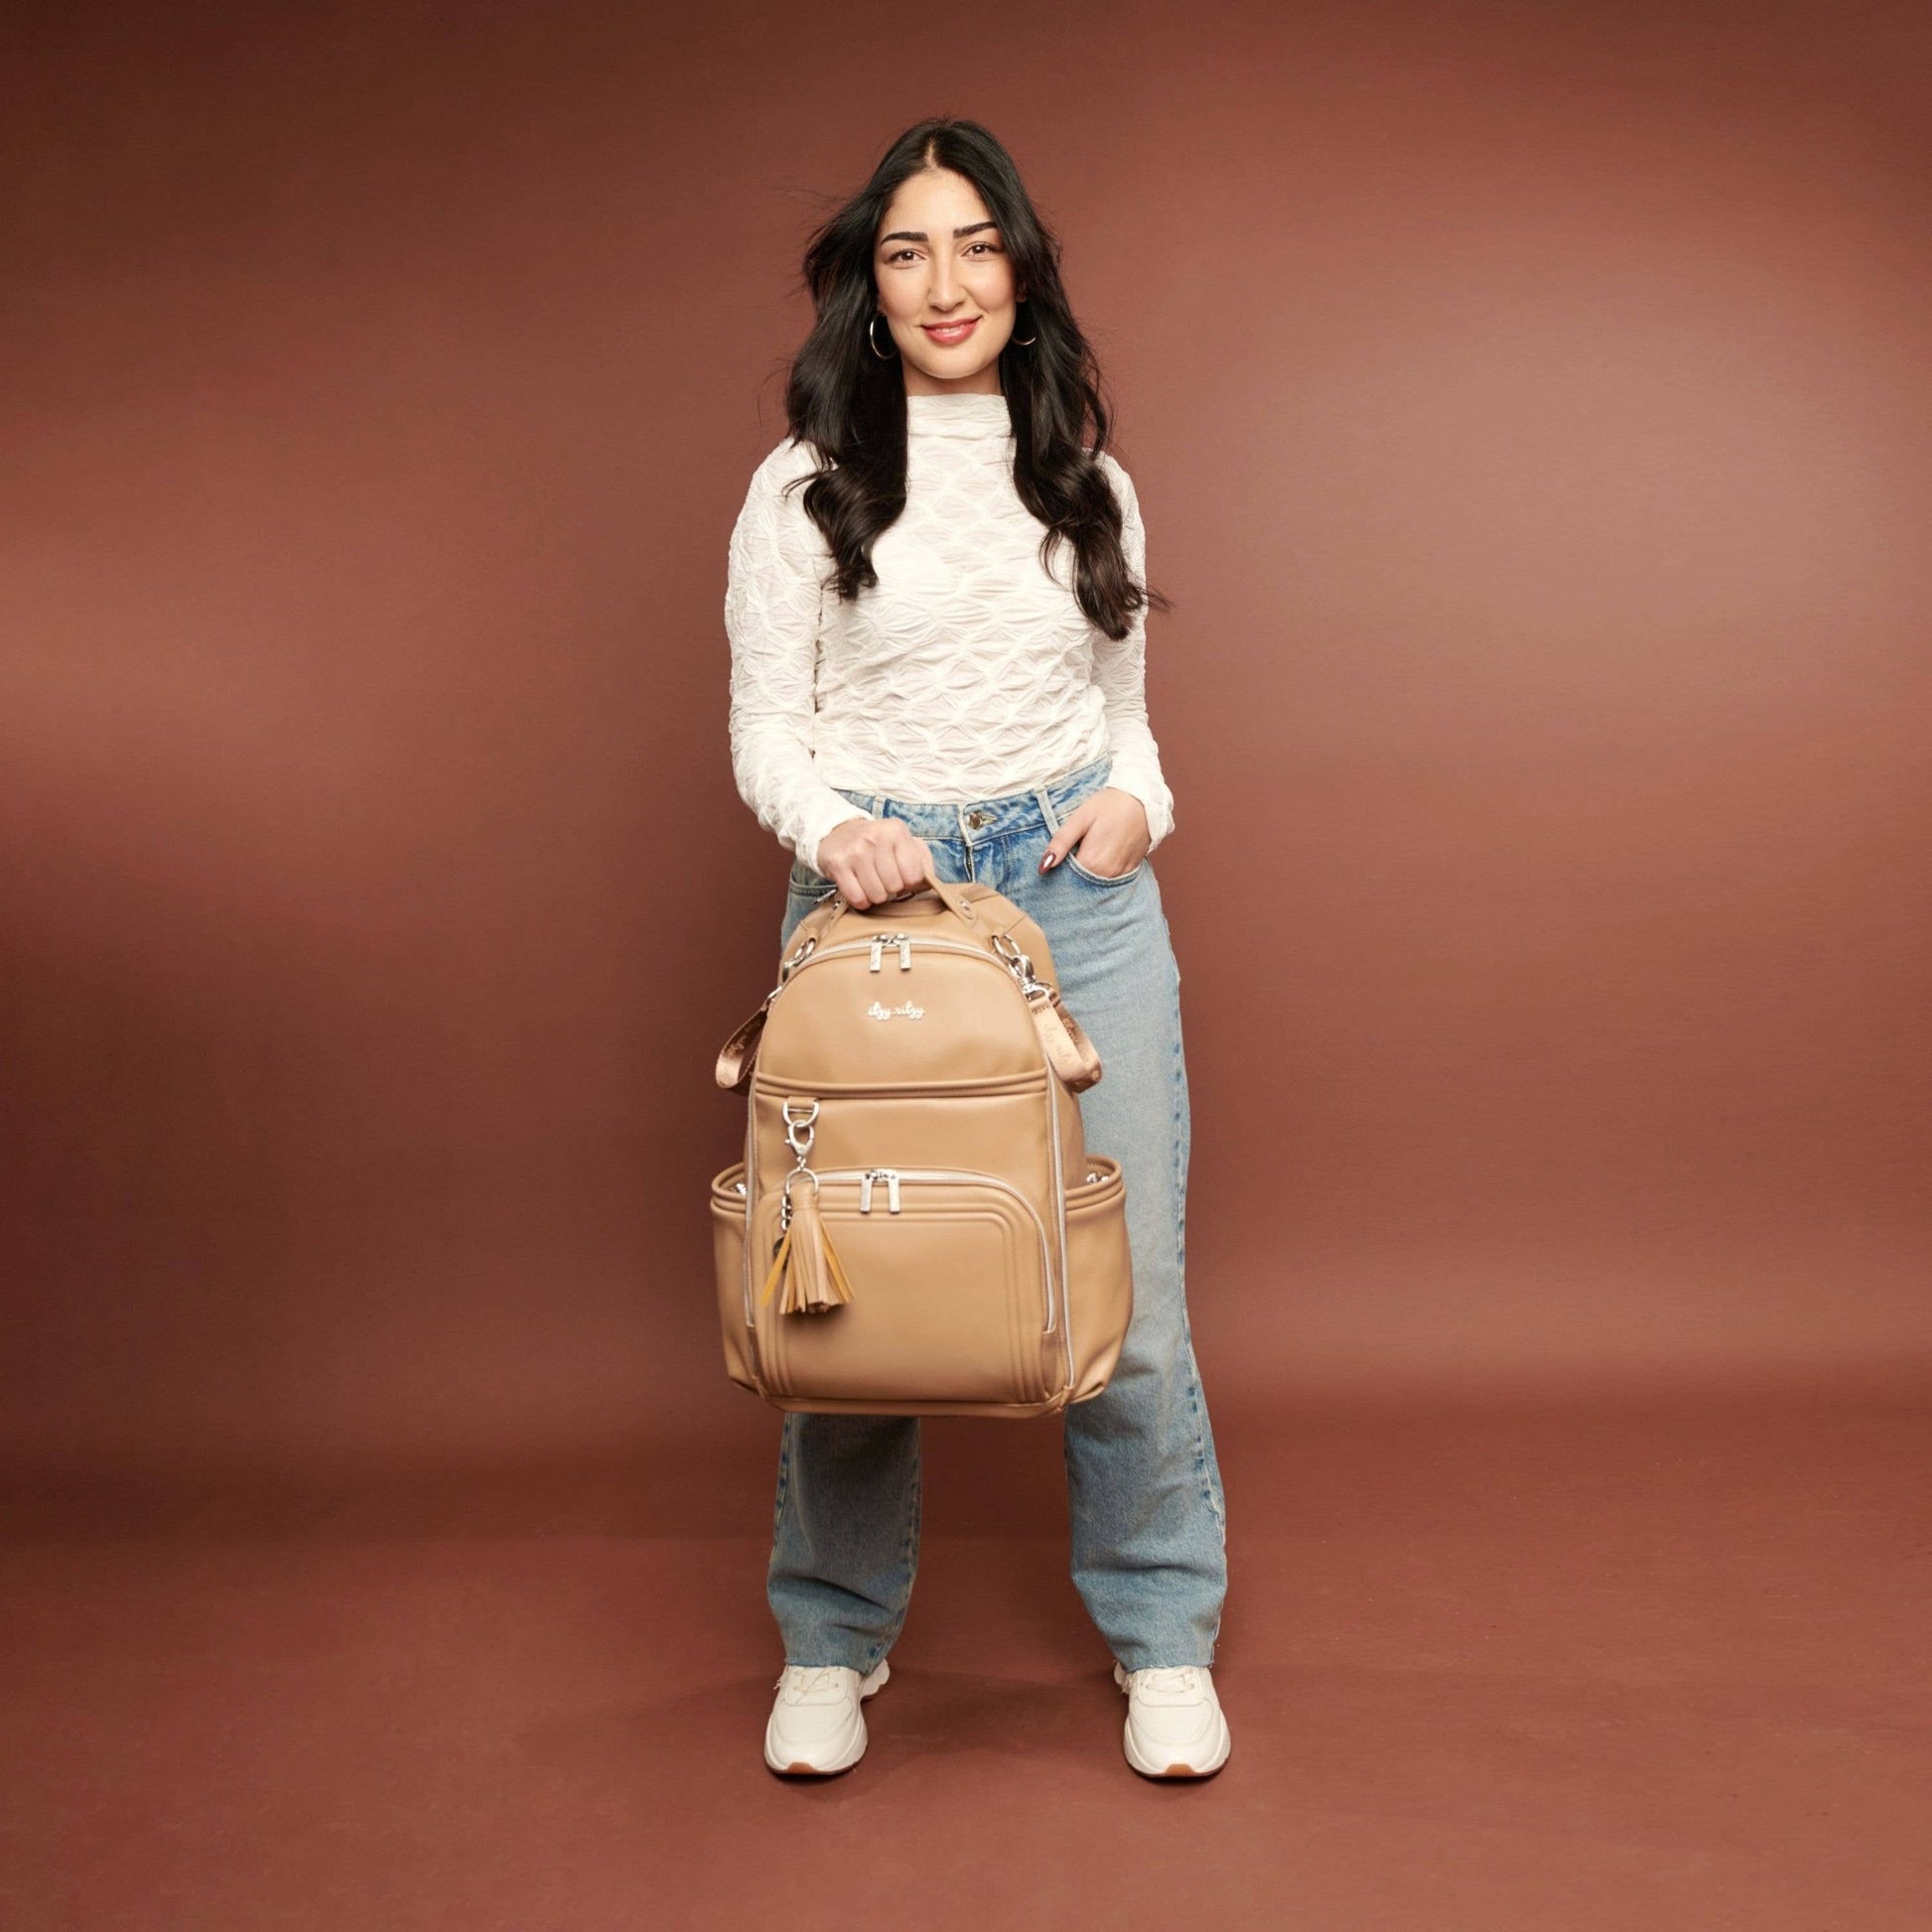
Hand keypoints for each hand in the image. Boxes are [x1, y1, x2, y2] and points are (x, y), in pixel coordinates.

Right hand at [815, 815, 934, 909]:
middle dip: (890, 889)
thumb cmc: (876, 843)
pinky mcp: (838, 864)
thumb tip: (929, 883)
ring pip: (877, 895)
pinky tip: (859, 888)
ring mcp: (855, 851)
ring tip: (870, 882)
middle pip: (895, 886)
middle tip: (882, 878)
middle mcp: (876, 837)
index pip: (915, 875)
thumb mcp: (902, 842)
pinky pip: (857, 898)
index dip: (909, 883)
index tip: (901, 876)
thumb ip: (922, 860)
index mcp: (896, 831)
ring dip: (875, 895)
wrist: (837, 833)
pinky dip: (860, 900)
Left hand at [1041, 787, 1148, 878]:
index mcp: (1091, 861)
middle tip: (1069, 856)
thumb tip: (1043, 866)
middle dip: (1071, 877)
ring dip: (1086, 876)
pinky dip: (1101, 874)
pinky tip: (1100, 858)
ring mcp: (1121, 874)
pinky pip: (1110, 880)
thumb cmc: (1109, 805)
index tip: (1053, 863)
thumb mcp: (1080, 819)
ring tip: (1085, 854)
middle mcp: (1107, 873)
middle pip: (1081, 884)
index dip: (1057, 873)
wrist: (1143, 800)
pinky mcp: (1131, 871)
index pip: (1066, 879)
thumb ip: (1061, 843)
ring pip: (1095, 884)